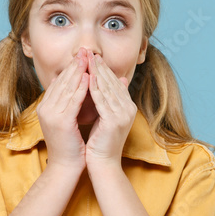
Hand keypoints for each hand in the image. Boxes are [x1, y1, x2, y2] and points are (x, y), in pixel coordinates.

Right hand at [36, 48, 89, 173]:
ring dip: (78, 72)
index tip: (82, 57)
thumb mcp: (70, 119)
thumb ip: (72, 102)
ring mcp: (51, 114)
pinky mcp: (61, 121)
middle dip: (74, 66)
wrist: (65, 167)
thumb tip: (80, 86)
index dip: (71, 69)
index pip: (59, 82)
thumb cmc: (71, 146)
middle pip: (61, 81)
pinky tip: (89, 77)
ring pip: (67, 88)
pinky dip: (81, 88)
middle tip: (85, 51)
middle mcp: (45, 108)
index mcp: (46, 107)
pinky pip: (72, 100)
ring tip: (88, 58)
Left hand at [83, 49, 136, 170]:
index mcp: (127, 106)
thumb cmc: (100, 142)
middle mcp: (128, 108)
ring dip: (96, 72)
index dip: (103, 69)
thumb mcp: (105, 117)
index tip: (92, 56)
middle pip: (111, 82)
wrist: (103, 164)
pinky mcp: (114, 121)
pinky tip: (87, 78)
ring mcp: (123, 114)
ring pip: (107, 88)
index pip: (114, 82)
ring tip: (86, 59)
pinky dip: (94, 88)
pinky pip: (101, 100)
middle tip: (88, 51)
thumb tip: (112, 83)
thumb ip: (107, 100)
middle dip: (99, 66)